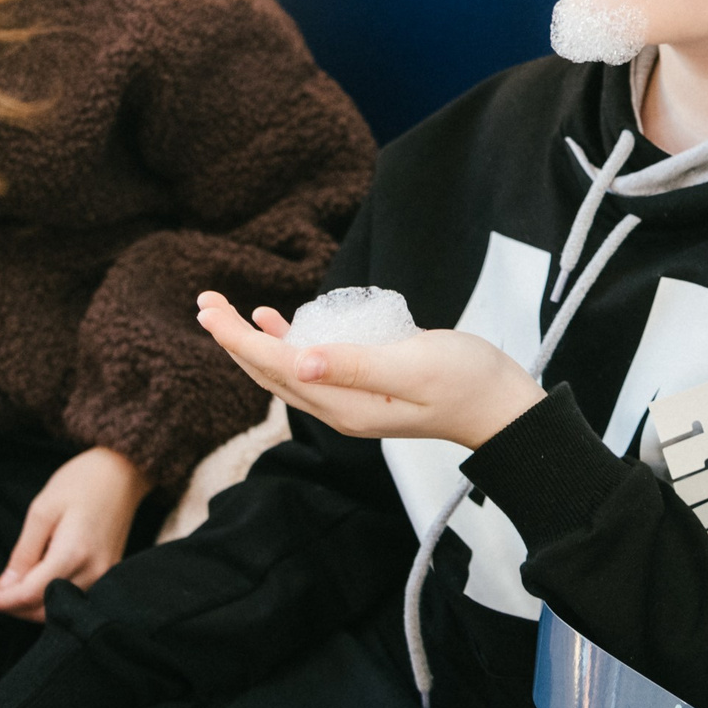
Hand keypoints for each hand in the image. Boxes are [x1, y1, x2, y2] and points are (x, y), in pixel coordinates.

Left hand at [0, 446, 148, 621]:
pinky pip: (73, 596)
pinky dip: (48, 596)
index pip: (29, 594)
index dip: (0, 601)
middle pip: (44, 609)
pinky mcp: (107, 571)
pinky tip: (32, 582)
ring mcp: (103, 574)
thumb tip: (7, 586)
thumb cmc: (81, 482)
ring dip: (28, 603)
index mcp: (74, 554)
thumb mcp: (42, 510)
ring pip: (58, 607)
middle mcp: (93, 571)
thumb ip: (24, 552)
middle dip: (12, 605)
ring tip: (6, 584)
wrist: (122, 471)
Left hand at [194, 294, 544, 448]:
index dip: (239, 339)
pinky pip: (313, 363)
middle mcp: (340, 405)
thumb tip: (300, 362)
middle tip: (205, 302)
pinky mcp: (366, 383)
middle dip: (234, 338)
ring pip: (287, 367)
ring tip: (225, 310)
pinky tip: (278, 319)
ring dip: (253, 340)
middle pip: (271, 371)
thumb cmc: (467, 382)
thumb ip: (357, 363)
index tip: (210, 311)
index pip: (277, 367)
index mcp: (344, 404)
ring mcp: (352, 397)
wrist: (503, 406)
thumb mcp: (414, 365)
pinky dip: (289, 340)